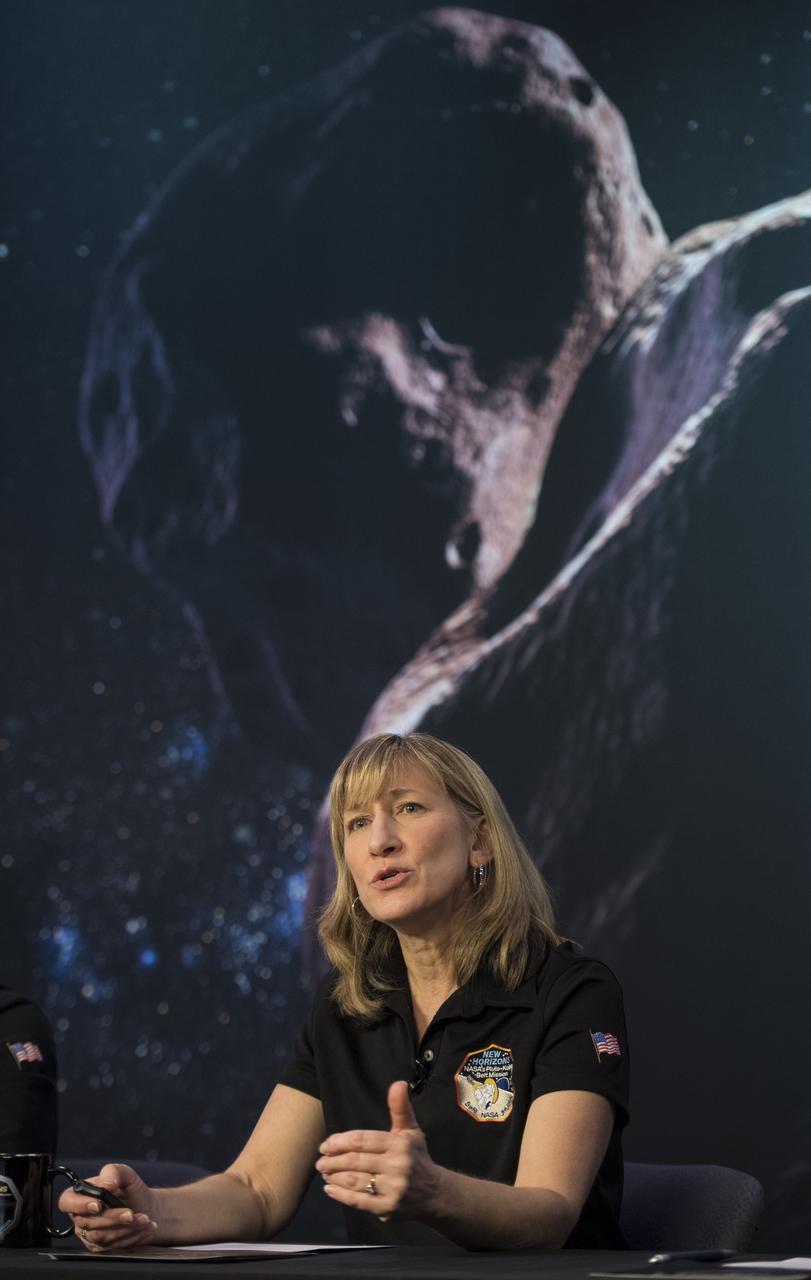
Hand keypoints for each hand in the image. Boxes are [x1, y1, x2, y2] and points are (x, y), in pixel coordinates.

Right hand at [58, 1164, 157, 1252]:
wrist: (146, 1208)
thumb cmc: (131, 1190)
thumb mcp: (125, 1174)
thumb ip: (113, 1172)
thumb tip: (106, 1184)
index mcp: (80, 1194)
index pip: (67, 1201)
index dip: (79, 1205)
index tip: (98, 1204)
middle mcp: (80, 1216)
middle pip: (87, 1222)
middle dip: (113, 1218)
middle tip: (131, 1213)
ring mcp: (88, 1234)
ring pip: (101, 1236)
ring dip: (125, 1228)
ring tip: (143, 1219)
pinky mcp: (100, 1247)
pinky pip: (111, 1246)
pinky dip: (131, 1237)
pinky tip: (143, 1228)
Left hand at [315, 1080, 440, 1221]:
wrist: (435, 1193)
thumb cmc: (417, 1157)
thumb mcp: (411, 1130)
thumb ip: (400, 1108)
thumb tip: (398, 1083)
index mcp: (399, 1145)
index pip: (363, 1140)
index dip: (340, 1142)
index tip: (326, 1144)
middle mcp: (397, 1166)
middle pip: (356, 1161)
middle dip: (333, 1160)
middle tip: (319, 1160)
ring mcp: (392, 1189)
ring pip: (355, 1181)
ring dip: (334, 1176)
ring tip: (323, 1172)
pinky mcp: (388, 1209)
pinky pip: (359, 1202)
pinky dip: (341, 1195)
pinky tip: (330, 1188)